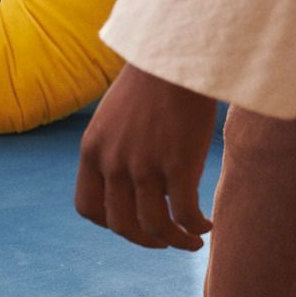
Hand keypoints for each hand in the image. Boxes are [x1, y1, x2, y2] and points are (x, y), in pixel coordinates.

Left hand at [75, 63, 216, 250]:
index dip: (110, 224)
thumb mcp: (114, 117)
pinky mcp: (177, 164)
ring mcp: (143, 165)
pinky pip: (184, 214)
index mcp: (92, 150)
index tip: (133, 224)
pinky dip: (195, 228)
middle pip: (121, 225)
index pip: (88, 208)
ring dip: (175, 242)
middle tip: (165, 240)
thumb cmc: (151, 82)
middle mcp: (112, 162)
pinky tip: (207, 226)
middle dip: (144, 240)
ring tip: (192, 240)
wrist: (175, 54)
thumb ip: (114, 148)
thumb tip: (131, 181)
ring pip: (154, 226)